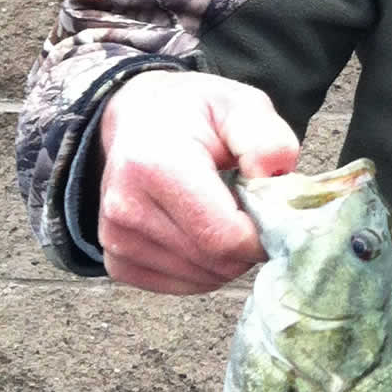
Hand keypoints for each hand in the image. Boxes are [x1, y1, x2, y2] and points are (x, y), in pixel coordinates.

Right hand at [98, 71, 298, 293]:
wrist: (138, 119)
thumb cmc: (194, 113)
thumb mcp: (240, 105)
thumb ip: (268, 140)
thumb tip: (274, 188)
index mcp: (156, 165)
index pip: (224, 237)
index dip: (262, 234)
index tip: (270, 210)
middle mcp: (127, 206)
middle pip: (215, 262)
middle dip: (247, 246)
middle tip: (248, 209)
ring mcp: (116, 238)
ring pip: (201, 279)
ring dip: (226, 257)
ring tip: (222, 214)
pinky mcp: (117, 261)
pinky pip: (180, 286)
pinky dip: (204, 268)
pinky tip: (200, 231)